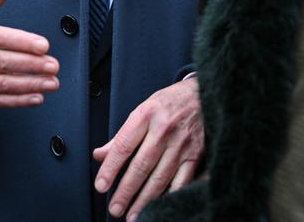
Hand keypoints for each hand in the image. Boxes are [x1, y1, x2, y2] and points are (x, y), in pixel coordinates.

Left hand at [93, 78, 203, 220]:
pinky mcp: (196, 154)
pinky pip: (182, 180)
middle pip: (141, 166)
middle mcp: (164, 129)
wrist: (204, 93)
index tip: (101, 186)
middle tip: (115, 208)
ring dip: (145, 199)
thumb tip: (99, 155)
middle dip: (126, 190)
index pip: (123, 146)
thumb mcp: (142, 109)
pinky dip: (171, 196)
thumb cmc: (170, 102)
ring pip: (160, 177)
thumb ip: (121, 135)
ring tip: (133, 215)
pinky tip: (161, 207)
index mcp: (146, 115)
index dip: (110, 168)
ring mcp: (182, 143)